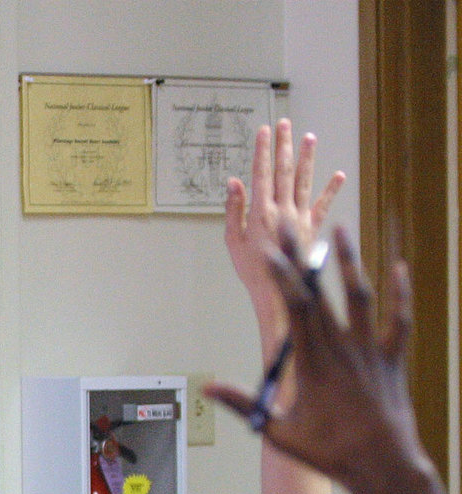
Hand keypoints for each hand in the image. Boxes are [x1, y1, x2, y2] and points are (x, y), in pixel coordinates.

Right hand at [207, 224, 449, 493]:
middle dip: (303, 258)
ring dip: (350, 262)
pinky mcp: (393, 359)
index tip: (268, 251)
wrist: (383, 464)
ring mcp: (371, 351)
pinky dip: (400, 293)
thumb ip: (245, 403)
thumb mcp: (278, 431)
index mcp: (313, 362)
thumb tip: (208, 387)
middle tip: (290, 228)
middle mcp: (343, 348)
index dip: (282, 276)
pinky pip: (400, 319)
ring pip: (362, 297)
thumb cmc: (329, 452)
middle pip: (321, 293)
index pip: (295, 309)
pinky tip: (400, 268)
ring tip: (342, 230)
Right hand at [225, 119, 343, 349]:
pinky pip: (323, 205)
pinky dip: (331, 189)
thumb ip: (234, 210)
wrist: (280, 291)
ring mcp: (300, 217)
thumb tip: (235, 182)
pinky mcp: (313, 228)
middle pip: (283, 171)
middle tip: (285, 124)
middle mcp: (283, 210)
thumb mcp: (233, 242)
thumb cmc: (252, 270)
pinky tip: (339, 175)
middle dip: (284, 145)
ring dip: (307, 158)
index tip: (263, 131)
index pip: (261, 174)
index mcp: (261, 212)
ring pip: (304, 181)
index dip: (262, 151)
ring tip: (309, 138)